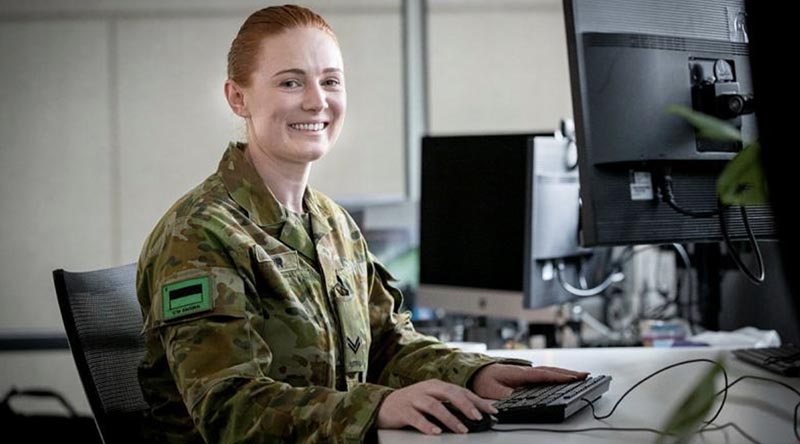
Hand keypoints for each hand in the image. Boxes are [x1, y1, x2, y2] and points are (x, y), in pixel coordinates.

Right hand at [376, 379, 496, 434]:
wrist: (384, 405)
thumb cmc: (412, 403)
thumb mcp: (432, 399)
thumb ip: (449, 404)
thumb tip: (474, 414)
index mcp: (436, 385)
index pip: (461, 391)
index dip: (477, 400)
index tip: (491, 410)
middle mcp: (426, 389)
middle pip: (450, 393)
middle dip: (466, 405)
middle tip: (478, 417)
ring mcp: (414, 398)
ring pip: (435, 406)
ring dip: (450, 418)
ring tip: (461, 429)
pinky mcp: (402, 410)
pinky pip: (416, 418)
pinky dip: (427, 425)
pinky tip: (436, 432)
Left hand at [470, 363, 589, 398]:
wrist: (475, 373)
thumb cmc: (483, 381)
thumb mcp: (492, 392)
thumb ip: (506, 397)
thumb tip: (520, 400)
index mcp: (519, 373)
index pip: (543, 375)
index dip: (559, 377)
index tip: (573, 379)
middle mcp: (525, 370)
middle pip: (551, 371)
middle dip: (569, 374)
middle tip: (586, 375)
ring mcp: (527, 372)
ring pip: (549, 371)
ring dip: (565, 373)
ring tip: (581, 376)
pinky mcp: (526, 375)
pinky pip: (546, 374)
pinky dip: (558, 375)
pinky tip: (565, 378)